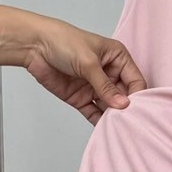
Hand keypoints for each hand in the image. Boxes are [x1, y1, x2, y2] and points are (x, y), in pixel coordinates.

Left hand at [22, 15, 146, 124]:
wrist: (34, 46)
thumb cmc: (63, 42)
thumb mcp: (88, 63)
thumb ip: (105, 86)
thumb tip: (122, 104)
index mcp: (117, 59)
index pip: (135, 81)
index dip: (137, 95)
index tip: (137, 109)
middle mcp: (109, 74)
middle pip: (124, 96)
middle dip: (126, 109)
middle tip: (128, 122)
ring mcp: (95, 87)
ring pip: (110, 107)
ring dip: (113, 117)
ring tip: (117, 128)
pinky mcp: (82, 98)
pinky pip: (94, 113)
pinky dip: (99, 122)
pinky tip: (104, 130)